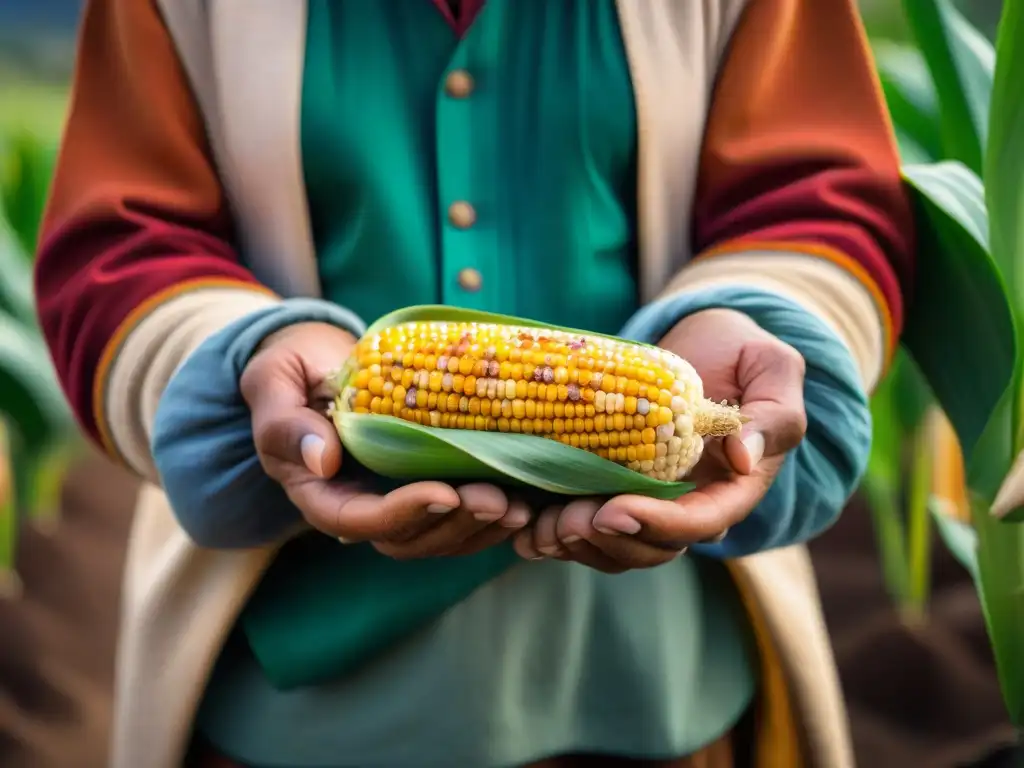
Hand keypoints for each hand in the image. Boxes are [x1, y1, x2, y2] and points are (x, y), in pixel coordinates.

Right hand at [240, 322, 530, 557]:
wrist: (317, 364)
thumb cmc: (291, 369)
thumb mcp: (274, 383)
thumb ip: (286, 422)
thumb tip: (321, 460)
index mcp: (318, 491)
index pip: (359, 520)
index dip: (403, 514)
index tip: (443, 493)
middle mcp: (357, 507)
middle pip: (406, 540)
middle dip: (454, 525)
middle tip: (498, 501)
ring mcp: (393, 502)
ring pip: (437, 538)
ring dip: (479, 529)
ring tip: (518, 508)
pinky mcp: (423, 490)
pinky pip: (456, 519)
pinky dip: (489, 519)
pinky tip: (525, 502)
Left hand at [512, 308, 806, 571]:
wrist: (703, 343)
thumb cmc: (742, 352)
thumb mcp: (773, 368)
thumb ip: (772, 415)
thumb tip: (742, 458)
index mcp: (733, 486)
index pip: (700, 523)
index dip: (656, 525)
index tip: (614, 512)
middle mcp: (690, 503)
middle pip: (651, 547)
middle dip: (607, 542)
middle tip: (566, 520)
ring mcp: (650, 500)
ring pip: (614, 546)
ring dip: (574, 545)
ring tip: (538, 527)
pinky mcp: (613, 488)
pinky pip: (586, 525)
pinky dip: (554, 531)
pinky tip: (523, 522)